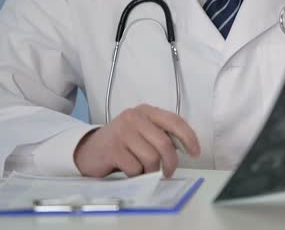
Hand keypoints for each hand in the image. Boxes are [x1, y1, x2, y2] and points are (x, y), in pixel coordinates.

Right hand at [74, 104, 199, 177]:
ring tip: (144, 170)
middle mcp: (134, 117)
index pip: (175, 121)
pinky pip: (135, 168)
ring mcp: (122, 132)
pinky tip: (130, 170)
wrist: (89, 150)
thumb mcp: (143, 131)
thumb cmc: (122, 143)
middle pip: (165, 144)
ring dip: (151, 170)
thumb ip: (162, 134)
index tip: (195, 153)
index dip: (189, 138)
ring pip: (152, 158)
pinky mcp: (113, 149)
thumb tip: (186, 147)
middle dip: (171, 163)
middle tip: (168, 172)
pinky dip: (136, 174)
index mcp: (146, 111)